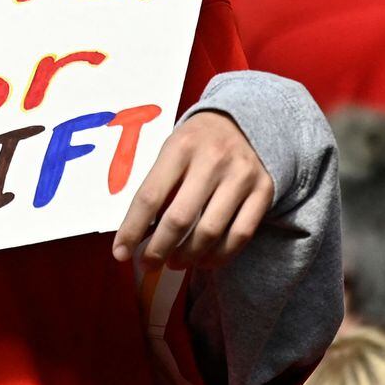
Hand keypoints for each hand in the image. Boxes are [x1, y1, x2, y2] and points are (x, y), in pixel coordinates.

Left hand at [112, 111, 272, 270]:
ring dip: (188, 257)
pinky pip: (240, 235)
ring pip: (210, 232)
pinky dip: (219, 256)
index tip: (119, 252)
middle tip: (148, 264)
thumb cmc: (197, 142)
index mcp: (180, 147)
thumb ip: (158, 185)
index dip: (132, 229)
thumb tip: (137, 233)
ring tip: (174, 262)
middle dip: (159, 249)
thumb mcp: (172, 149)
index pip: (150, 196)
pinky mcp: (264, 191)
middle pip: (180, 219)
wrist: (245, 121)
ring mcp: (241, 176)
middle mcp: (212, 160)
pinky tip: (203, 261)